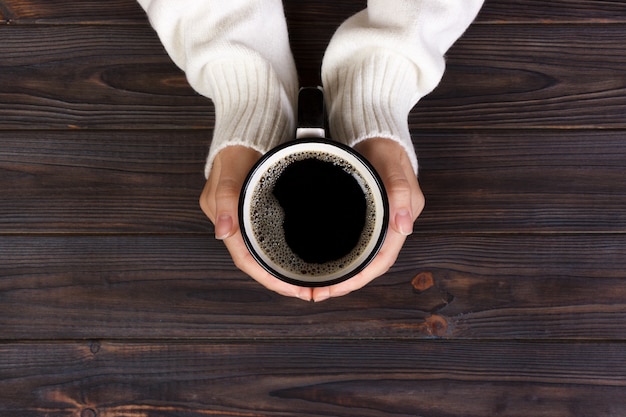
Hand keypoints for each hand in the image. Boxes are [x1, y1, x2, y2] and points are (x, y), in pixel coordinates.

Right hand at [199, 146, 313, 300]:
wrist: (247, 131)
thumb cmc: (237, 148)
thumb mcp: (230, 171)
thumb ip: (226, 199)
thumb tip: (222, 233)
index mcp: (226, 221)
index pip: (247, 260)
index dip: (269, 279)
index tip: (293, 290)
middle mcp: (236, 225)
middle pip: (259, 262)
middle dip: (281, 281)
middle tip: (309, 292)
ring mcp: (248, 219)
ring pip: (266, 253)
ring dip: (284, 269)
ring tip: (308, 282)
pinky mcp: (261, 212)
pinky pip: (272, 239)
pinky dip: (286, 252)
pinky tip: (301, 258)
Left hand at [312, 138, 424, 301]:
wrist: (376, 131)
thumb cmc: (384, 146)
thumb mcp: (391, 164)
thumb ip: (399, 191)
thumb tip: (404, 226)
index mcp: (400, 218)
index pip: (382, 259)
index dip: (359, 278)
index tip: (336, 288)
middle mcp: (390, 224)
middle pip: (370, 264)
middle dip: (346, 282)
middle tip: (318, 293)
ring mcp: (378, 221)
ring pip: (362, 256)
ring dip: (342, 273)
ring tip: (318, 285)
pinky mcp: (365, 215)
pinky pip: (355, 243)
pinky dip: (340, 257)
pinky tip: (324, 262)